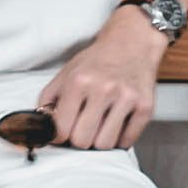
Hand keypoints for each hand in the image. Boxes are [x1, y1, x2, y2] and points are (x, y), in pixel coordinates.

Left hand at [43, 10, 162, 153]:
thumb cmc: (98, 60)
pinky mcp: (145, 107)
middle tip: (83, 128)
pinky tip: (116, 125)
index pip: (62, 129)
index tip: (63, 134)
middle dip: (80, 139)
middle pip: (82, 141)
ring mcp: (127, 98)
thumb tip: (42, 128)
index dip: (59, 136)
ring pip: (105, 145)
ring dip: (100, 141)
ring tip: (100, 126)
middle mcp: (103, 89)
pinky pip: (127, 141)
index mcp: (79, 81)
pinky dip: (119, 140)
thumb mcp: (66, 73)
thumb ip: (49, 99)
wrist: (132, 43)